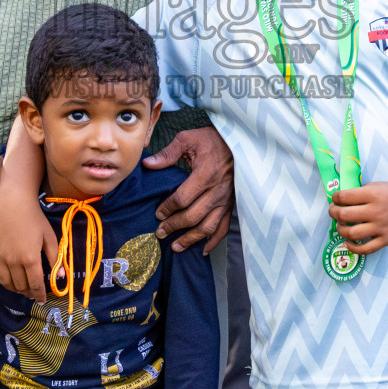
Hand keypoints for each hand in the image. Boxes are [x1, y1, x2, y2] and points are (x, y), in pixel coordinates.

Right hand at [0, 188, 57, 301]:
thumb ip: (55, 259)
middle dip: (27, 292)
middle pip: (20, 286)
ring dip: (14, 288)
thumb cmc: (35, 218)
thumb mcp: (50, 237)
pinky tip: (4, 279)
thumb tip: (60, 278)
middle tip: (32, 293)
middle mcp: (12, 261)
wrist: (14, 201)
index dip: (39, 294)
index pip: (35, 285)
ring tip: (20, 287)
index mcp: (30, 259)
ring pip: (5, 282)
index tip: (42, 300)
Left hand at [143, 127, 233, 252]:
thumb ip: (168, 153)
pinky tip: (203, 249)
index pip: (182, 198)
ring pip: (208, 226)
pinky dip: (214, 241)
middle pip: (193, 216)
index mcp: (205, 175)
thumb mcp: (189, 139)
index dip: (168, 208)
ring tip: (176, 247)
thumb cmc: (213, 140)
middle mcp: (217, 191)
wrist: (239, 143)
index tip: (157, 213)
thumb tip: (148, 164)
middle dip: (174, 227)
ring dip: (191, 239)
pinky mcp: (231, 204)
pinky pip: (224, 227)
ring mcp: (226, 200)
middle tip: (160, 233)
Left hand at [329, 181, 387, 255]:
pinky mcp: (386, 239)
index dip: (335, 197)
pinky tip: (347, 242)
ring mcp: (381, 227)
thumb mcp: (377, 185)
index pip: (344, 197)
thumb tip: (340, 201)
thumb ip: (360, 193)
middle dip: (333, 213)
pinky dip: (353, 248)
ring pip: (352, 233)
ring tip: (341, 226)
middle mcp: (376, 211)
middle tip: (333, 211)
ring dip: (340, 230)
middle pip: (344, 215)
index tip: (335, 198)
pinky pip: (366, 249)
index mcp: (373, 195)